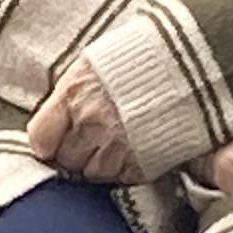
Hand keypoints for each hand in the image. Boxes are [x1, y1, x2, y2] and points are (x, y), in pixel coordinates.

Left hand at [23, 58, 138, 182]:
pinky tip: (136, 146)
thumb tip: (53, 120)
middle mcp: (92, 122)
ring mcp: (118, 145)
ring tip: (117, 141)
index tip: (53, 141)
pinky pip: (123, 178)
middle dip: (77, 150)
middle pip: (67, 159)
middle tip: (93, 136)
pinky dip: (126, 167)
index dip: (48, 141)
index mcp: (74, 94)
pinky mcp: (144, 162)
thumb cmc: (142, 54)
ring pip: (94, 173)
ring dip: (101, 161)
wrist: (191, 58)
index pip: (41, 137)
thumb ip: (71, 93)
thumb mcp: (95, 63)